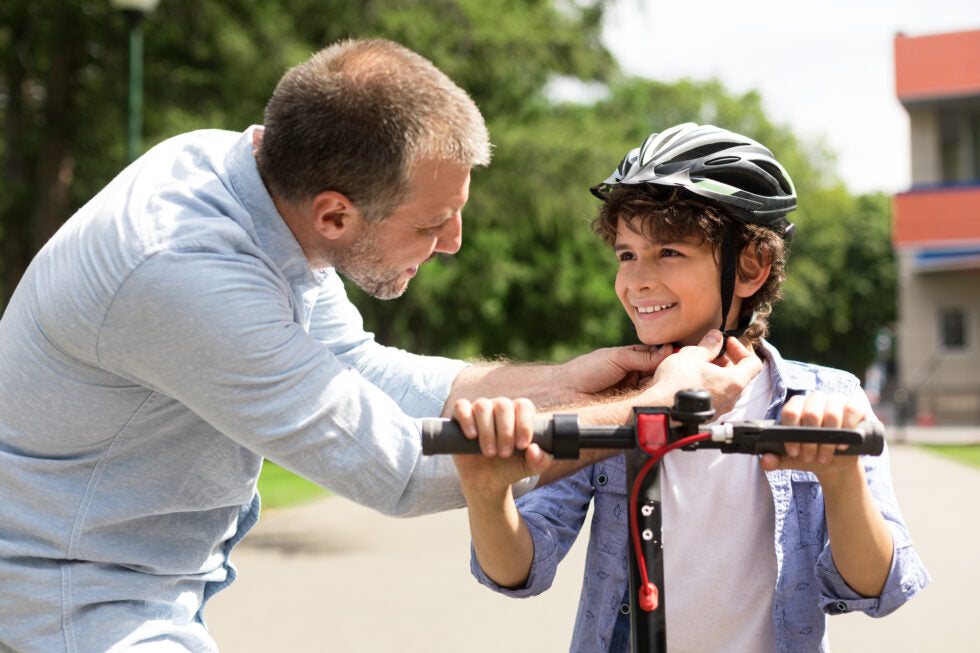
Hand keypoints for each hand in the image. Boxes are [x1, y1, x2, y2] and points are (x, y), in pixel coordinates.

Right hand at [450, 397, 551, 499]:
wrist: (486, 481)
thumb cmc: (509, 467)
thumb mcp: (530, 467)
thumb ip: (541, 461)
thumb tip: (534, 449)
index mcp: (518, 414)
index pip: (523, 406)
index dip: (524, 424)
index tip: (522, 445)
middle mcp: (499, 408)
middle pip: (503, 405)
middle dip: (505, 432)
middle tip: (505, 454)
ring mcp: (479, 411)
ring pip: (483, 406)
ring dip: (488, 431)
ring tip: (490, 452)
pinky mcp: (460, 417)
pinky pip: (461, 407)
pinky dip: (467, 419)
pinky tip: (472, 436)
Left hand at [554, 344, 672, 401]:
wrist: (566, 391)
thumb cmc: (586, 370)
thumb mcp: (617, 357)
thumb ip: (643, 357)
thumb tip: (668, 350)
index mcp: (632, 359)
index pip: (657, 356)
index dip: (669, 356)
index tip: (682, 357)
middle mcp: (634, 375)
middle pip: (659, 373)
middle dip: (668, 372)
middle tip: (679, 371)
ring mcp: (633, 391)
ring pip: (655, 388)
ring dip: (662, 385)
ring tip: (669, 382)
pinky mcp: (630, 406)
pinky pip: (647, 402)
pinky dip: (654, 398)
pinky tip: (659, 395)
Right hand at [641, 331, 761, 415]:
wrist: (660, 409)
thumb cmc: (676, 383)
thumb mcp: (692, 355)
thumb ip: (708, 345)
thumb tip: (716, 337)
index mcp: (734, 382)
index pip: (753, 363)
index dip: (741, 349)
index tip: (727, 343)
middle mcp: (731, 398)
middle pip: (739, 375)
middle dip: (726, 361)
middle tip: (709, 352)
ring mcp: (720, 409)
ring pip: (726, 387)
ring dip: (716, 374)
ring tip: (697, 365)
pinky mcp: (708, 415)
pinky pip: (715, 397)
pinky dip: (708, 386)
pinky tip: (691, 380)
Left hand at [759, 391, 868, 484]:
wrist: (836, 463)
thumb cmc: (811, 455)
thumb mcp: (791, 460)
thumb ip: (775, 460)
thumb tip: (765, 460)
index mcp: (797, 405)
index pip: (790, 411)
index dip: (791, 433)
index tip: (794, 452)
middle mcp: (815, 399)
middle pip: (811, 413)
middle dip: (810, 441)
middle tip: (810, 457)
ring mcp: (836, 400)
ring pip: (831, 415)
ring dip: (828, 441)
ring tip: (824, 456)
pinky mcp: (855, 406)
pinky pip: (852, 411)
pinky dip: (847, 430)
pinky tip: (842, 446)